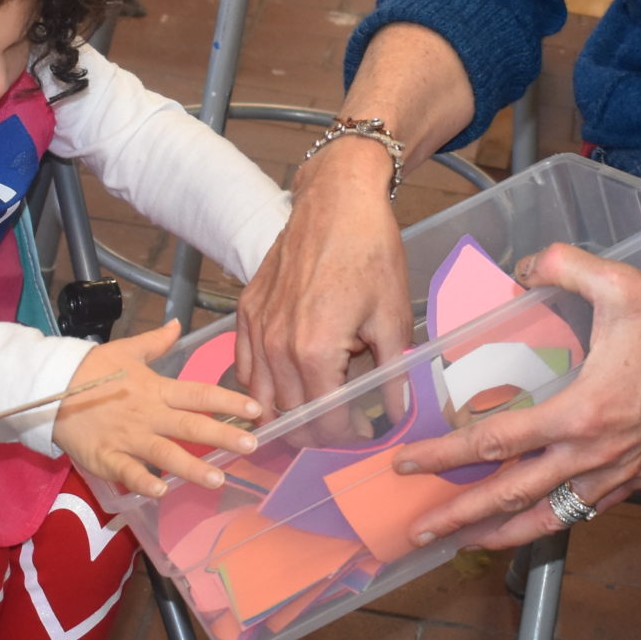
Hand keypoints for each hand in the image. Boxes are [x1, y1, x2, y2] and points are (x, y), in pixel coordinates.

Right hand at [53, 321, 264, 497]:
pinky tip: (163, 492)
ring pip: (165, 453)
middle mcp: (148, 414)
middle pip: (190, 425)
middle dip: (222, 436)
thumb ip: (157, 342)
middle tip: (252, 445)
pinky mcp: (107, 457)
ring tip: (218, 479)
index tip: (257, 409)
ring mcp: (128, 438)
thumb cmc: (93, 369)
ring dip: (192, 467)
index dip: (229, 401)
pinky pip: (128, 472)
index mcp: (157, 388)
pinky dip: (144, 482)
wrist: (51, 386)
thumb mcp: (127, 351)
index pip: (199, 394)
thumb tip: (178, 323)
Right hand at [234, 136, 410, 415]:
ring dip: (286, 416)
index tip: (365, 433)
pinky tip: (286, 385)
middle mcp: (276, 345)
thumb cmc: (369, 252)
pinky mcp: (246, 311)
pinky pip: (243, 368)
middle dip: (318, 431)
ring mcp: (256, 328)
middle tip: (346, 424)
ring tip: (316, 412)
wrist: (337, 201)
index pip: (323, 422)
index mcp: (314, 350)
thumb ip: (392, 374)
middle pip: (288, 418)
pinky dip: (259, 387)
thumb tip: (397, 414)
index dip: (346, 437)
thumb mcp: (394, 317)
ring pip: (259, 400)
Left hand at [388, 245, 640, 552]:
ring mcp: (613, 475)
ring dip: (498, 534)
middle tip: (417, 531)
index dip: (446, 456)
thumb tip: (523, 264)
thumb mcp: (622, 284)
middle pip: (511, 496)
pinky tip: (524, 525)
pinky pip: (580, 512)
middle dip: (459, 516)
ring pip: (546, 518)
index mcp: (580, 412)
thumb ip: (565, 265)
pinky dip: (546, 524)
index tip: (408, 463)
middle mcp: (591, 455)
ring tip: (461, 543)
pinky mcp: (633, 482)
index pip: (496, 442)